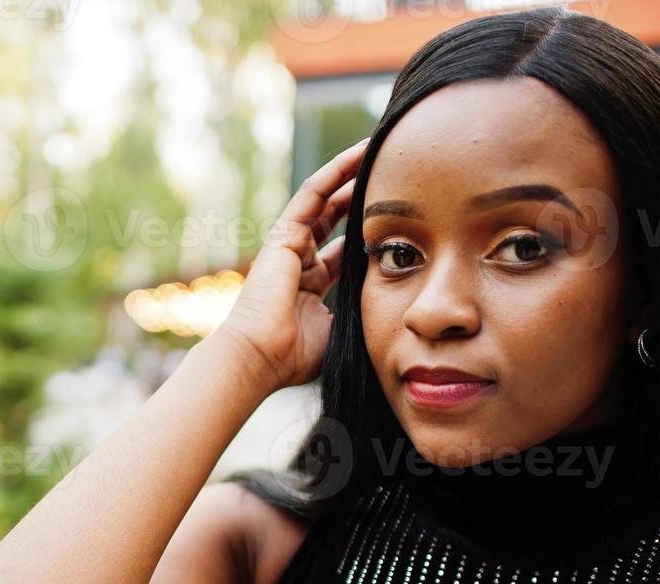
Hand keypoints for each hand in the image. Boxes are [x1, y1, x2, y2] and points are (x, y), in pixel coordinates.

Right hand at [219, 136, 368, 390]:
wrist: (260, 357)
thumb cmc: (294, 356)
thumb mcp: (339, 333)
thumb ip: (359, 315)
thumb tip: (392, 312)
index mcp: (311, 287)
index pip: (344, 250)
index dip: (369, 233)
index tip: (399, 217)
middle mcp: (299, 261)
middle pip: (336, 218)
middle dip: (362, 196)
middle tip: (393, 175)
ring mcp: (289, 245)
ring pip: (326, 198)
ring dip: (352, 173)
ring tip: (380, 149)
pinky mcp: (283, 233)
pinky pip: (313, 193)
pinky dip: (336, 171)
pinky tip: (360, 152)